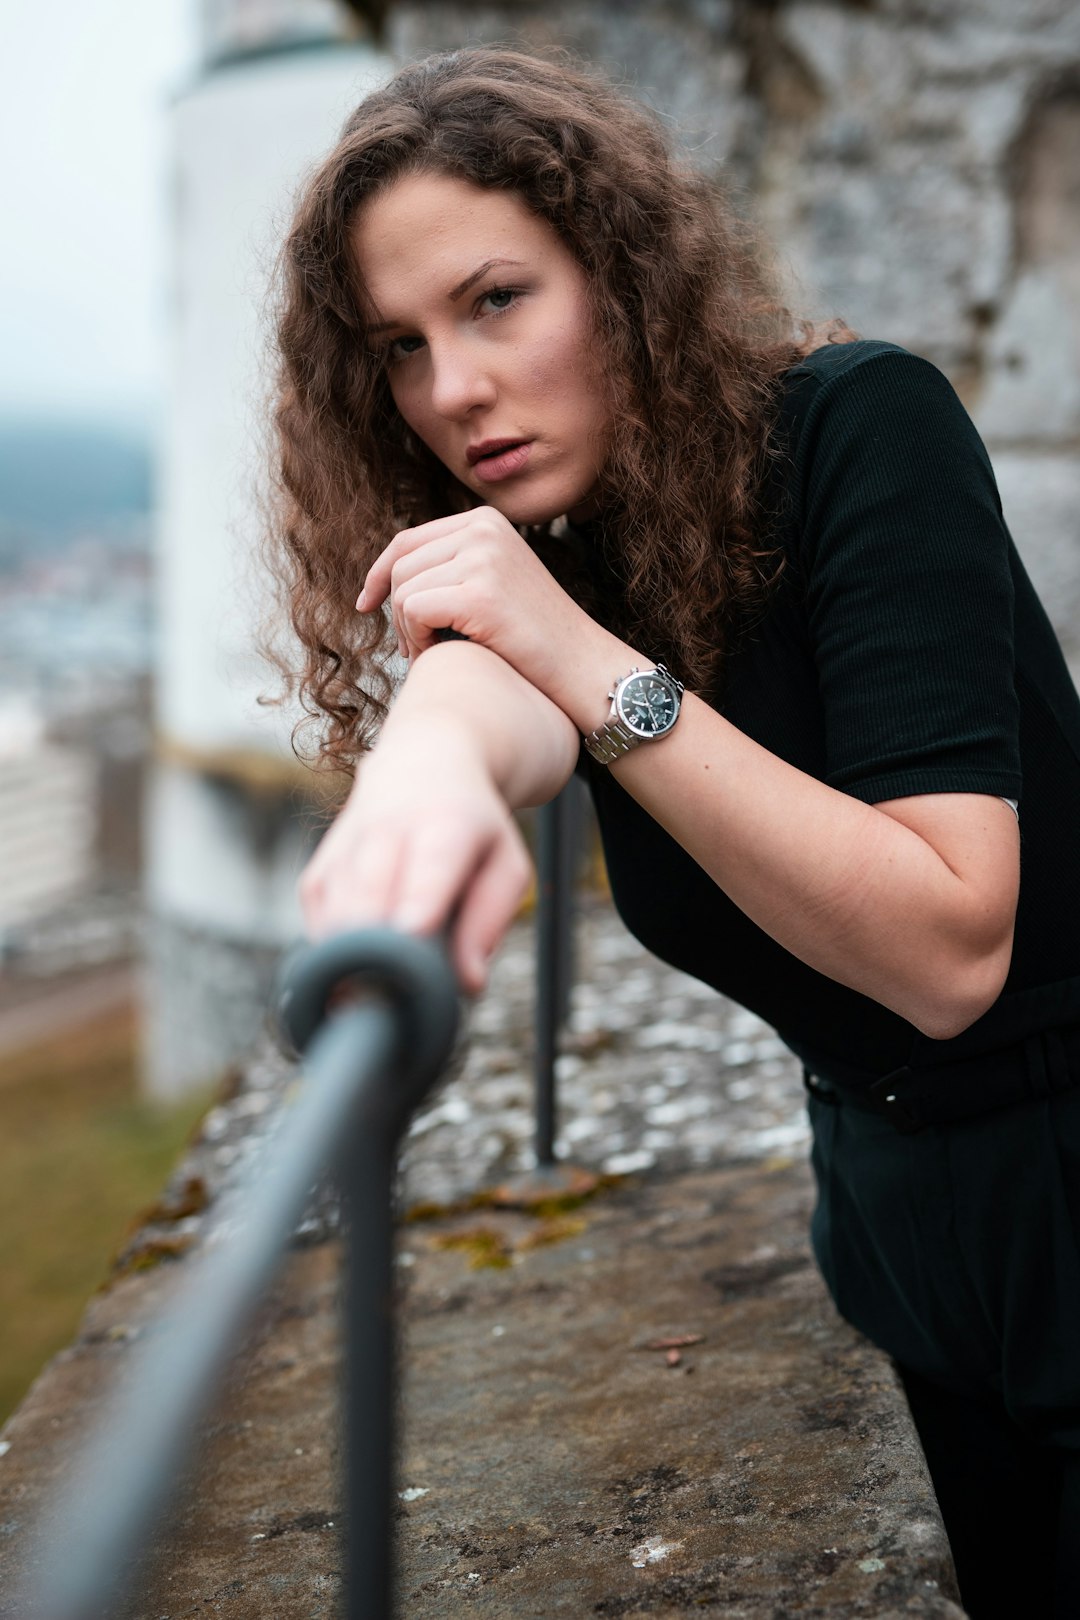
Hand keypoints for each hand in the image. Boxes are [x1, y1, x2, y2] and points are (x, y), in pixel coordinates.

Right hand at [298, 719, 532, 994]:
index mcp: (446, 824)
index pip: (429, 866)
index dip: (418, 902)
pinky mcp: (318, 871)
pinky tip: (355, 968)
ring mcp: (345, 848)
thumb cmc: (473, 827)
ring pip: (335, 911)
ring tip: (369, 999)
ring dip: (350, 959)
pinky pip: (318, 921)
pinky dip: (333, 951)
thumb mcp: (506, 864)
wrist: (422, 761)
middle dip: (375, 948)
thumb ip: (490, 921)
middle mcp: (388, 829)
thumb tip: (467, 984)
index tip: (413, 934)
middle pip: (369, 892)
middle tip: (387, 1004)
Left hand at [356, 507, 587, 699]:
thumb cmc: (534, 635)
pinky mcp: (480, 593)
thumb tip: (388, 573)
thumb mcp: (493, 580)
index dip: (379, 575)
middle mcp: (482, 529)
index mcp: (484, 520)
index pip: (407, 541)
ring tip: (429, 654)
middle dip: (397, 614)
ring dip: (408, 631)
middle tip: (413, 649)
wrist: (581, 664)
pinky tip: (437, 654)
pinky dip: (417, 639)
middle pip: (401, 568)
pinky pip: (415, 611)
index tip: (366, 605)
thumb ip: (452, 565)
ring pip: (404, 592)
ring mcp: (483, 558)